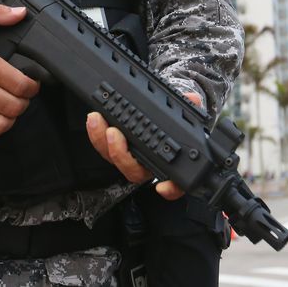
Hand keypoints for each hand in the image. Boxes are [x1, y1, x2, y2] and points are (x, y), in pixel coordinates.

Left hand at [85, 91, 203, 200]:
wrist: (155, 116)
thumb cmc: (170, 122)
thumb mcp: (182, 113)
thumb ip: (189, 106)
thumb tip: (193, 98)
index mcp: (168, 161)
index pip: (175, 183)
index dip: (170, 189)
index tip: (163, 187)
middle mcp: (147, 164)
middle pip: (133, 170)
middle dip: (121, 155)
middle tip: (114, 134)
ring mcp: (128, 156)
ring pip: (114, 158)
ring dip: (102, 140)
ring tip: (97, 120)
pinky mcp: (112, 145)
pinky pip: (102, 146)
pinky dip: (96, 134)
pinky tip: (94, 120)